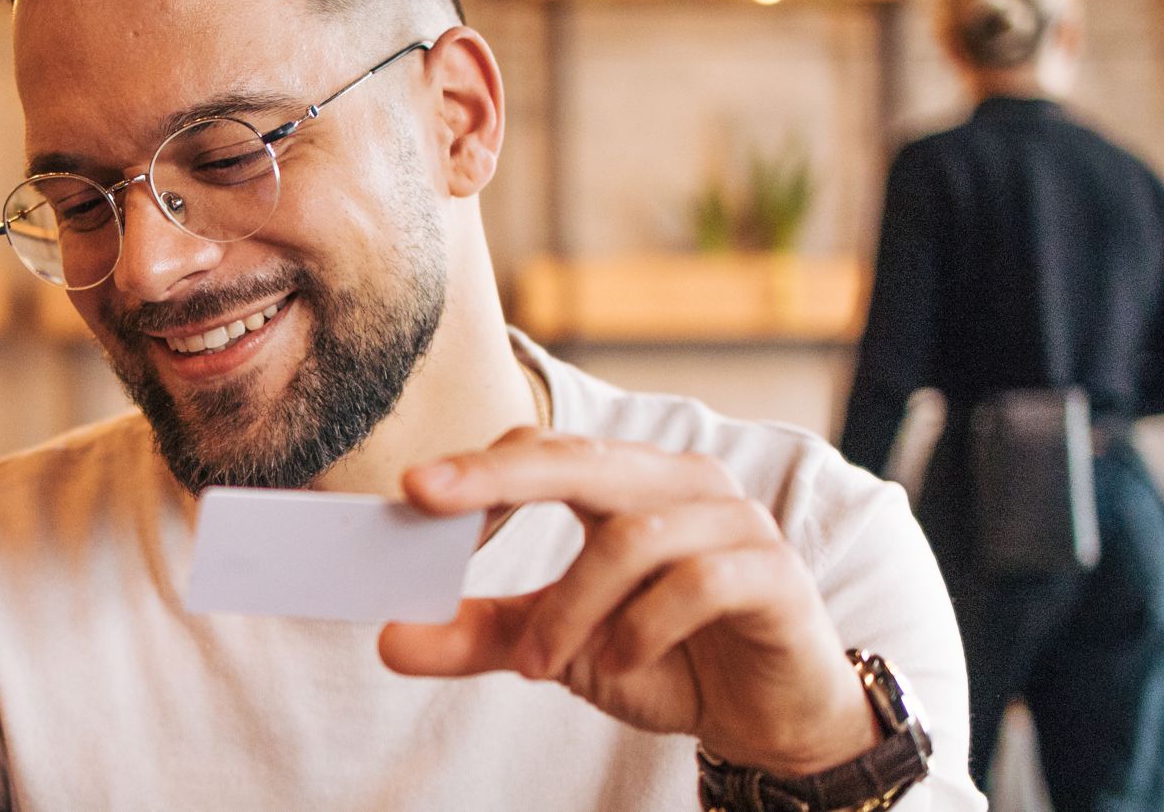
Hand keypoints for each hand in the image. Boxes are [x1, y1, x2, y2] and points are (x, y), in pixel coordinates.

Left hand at [376, 426, 878, 776]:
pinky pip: (697, 583)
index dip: (480, 468)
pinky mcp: (773, 573)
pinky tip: (617, 664)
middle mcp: (680, 484)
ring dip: (570, 606)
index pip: (544, 449)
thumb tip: (390, 639)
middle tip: (426, 502)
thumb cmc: (663, 657)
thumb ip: (481, 637)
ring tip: (539, 665)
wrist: (768, 714)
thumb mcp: (559, 647)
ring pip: (631, 537)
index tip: (410, 491)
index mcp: (626, 482)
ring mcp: (733, 522)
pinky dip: (642, 627)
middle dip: (497, 478)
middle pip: (581, 458)